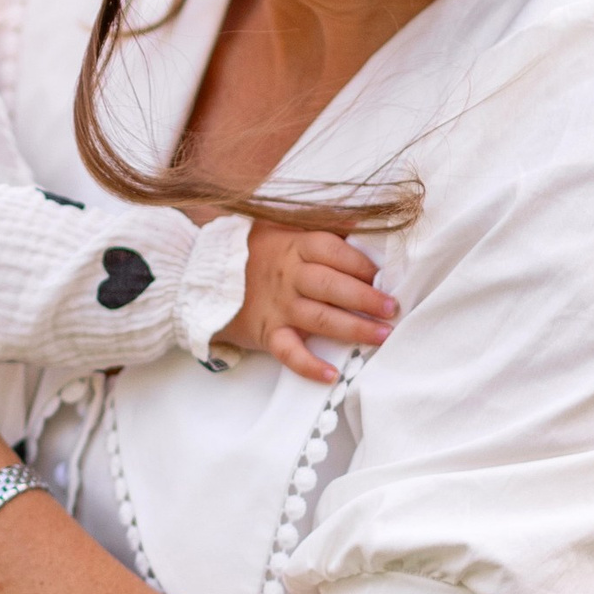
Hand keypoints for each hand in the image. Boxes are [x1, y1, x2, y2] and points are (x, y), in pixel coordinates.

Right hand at [220, 222, 395, 386]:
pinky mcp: (266, 332)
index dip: (360, 262)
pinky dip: (308, 365)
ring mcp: (278, 306)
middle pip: (332, 286)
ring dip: (353, 329)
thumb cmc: (254, 249)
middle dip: (365, 297)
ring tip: (381, 336)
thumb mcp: (283, 224)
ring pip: (320, 319)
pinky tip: (331, 374)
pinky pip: (288, 352)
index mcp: (295, 246)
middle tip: (392, 308)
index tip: (384, 273)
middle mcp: (289, 276)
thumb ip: (322, 222)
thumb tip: (364, 218)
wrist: (201, 275)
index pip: (333, 251)